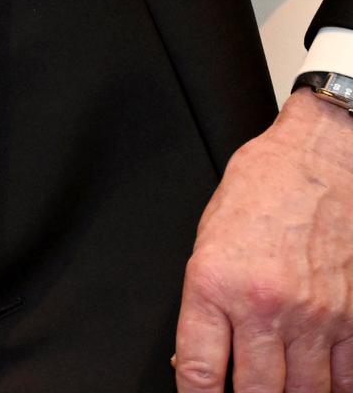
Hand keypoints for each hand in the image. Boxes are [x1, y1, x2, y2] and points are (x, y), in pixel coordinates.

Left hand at [174, 90, 352, 391]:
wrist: (315, 165)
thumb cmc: (256, 196)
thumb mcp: (206, 245)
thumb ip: (203, 309)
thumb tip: (199, 363)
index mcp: (214, 284)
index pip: (200, 371)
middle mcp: (264, 305)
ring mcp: (314, 316)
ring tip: (278, 390)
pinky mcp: (351, 317)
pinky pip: (346, 378)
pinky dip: (333, 390)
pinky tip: (319, 387)